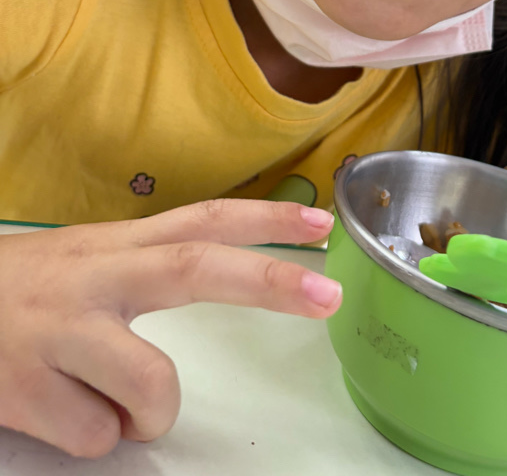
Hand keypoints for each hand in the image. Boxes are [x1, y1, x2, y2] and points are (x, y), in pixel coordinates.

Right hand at [0, 199, 340, 456]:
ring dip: (153, 412)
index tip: (322, 224)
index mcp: (113, 247)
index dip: (265, 220)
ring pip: (152, 384)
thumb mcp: (83, 263)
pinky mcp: (24, 390)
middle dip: (267, 282)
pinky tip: (60, 410)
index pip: (202, 219)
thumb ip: (146, 271)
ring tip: (119, 405)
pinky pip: (96, 436)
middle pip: (195, 268)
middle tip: (326, 299)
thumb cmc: (16, 295)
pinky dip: (94, 435)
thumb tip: (226, 286)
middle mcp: (93, 278)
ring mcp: (59, 333)